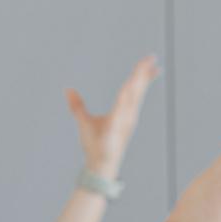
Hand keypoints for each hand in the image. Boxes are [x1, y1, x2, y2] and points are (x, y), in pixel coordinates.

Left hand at [66, 57, 157, 182]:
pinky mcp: (115, 128)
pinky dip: (125, 99)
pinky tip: (128, 88)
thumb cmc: (95, 145)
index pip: (135, 89)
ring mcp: (123, 121)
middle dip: (144, 73)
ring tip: (143, 67)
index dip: (143, 76)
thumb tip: (68, 89)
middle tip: (152, 57)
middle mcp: (127, 115)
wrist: (98, 164)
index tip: (151, 63)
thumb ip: (77, 105)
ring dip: (138, 82)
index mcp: (123, 112)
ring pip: (132, 96)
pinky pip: (121, 110)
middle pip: (137, 89)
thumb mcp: (84, 121)